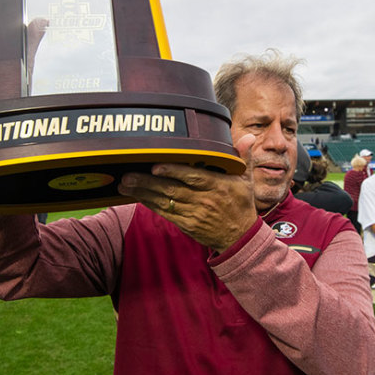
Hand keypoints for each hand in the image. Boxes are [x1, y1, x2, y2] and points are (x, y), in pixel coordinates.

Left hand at [117, 135, 258, 251]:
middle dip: (148, 182)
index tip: (156, 166)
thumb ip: (242, 157)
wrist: (240, 238)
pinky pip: (165, 213)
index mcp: (219, 186)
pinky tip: (137, 196)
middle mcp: (205, 200)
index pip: (193, 177)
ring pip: (165, 201)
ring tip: (126, 184)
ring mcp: (194, 214)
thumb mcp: (245, 181)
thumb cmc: (241, 205)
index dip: (174, 172)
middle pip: (173, 189)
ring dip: (143, 193)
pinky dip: (150, 204)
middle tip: (128, 174)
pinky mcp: (187, 224)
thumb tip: (248, 136)